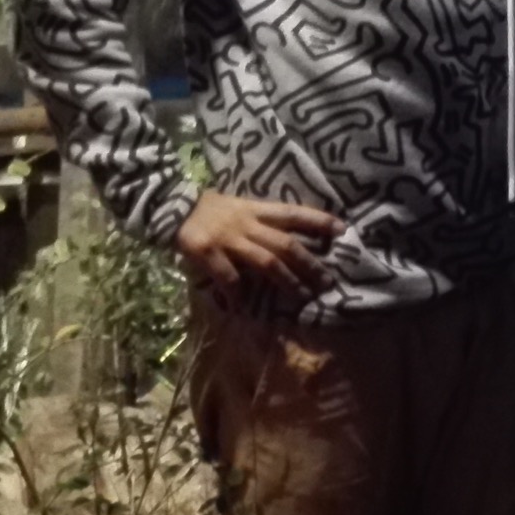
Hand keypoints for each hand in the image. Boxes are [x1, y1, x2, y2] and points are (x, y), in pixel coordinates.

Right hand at [174, 191, 341, 295]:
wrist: (172, 206)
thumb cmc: (210, 210)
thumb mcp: (240, 206)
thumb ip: (262, 221)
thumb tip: (293, 241)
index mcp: (256, 209)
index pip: (293, 213)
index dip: (318, 220)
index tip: (342, 230)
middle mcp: (246, 223)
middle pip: (285, 244)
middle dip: (309, 263)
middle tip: (327, 281)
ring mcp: (228, 238)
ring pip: (265, 261)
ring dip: (286, 281)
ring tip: (302, 297)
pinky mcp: (207, 252)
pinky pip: (229, 277)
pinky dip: (238, 293)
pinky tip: (244, 308)